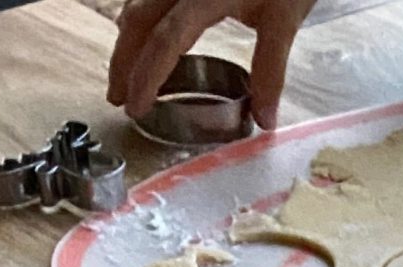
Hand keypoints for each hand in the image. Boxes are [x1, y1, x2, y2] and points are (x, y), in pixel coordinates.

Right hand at [108, 0, 315, 127]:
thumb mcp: (285, 18)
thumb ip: (271, 68)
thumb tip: (265, 120)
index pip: (166, 40)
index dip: (146, 75)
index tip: (135, 106)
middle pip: (138, 21)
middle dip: (124, 62)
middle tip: (117, 98)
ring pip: (137, 5)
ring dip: (127, 42)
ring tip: (124, 77)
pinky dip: (139, 22)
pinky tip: (141, 41)